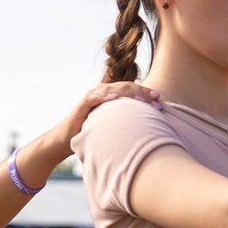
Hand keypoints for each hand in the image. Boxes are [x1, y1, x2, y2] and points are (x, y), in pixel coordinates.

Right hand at [22, 80, 160, 180]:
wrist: (66, 140)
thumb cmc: (91, 133)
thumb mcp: (111, 127)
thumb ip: (126, 124)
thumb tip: (148, 130)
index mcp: (111, 96)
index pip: (131, 90)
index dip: (146, 94)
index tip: (161, 100)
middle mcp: (102, 92)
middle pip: (126, 87)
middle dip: (142, 93)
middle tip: (157, 99)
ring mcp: (92, 96)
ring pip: (113, 90)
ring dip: (128, 93)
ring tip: (142, 99)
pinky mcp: (82, 104)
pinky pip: (95, 98)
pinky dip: (105, 97)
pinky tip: (116, 98)